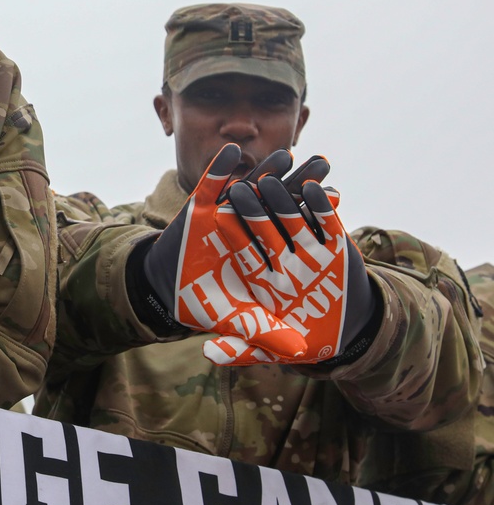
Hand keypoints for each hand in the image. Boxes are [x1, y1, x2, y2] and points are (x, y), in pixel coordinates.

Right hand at [142, 144, 306, 360]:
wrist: (170, 291)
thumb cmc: (208, 306)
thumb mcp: (240, 322)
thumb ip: (265, 334)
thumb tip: (299, 352)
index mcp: (265, 253)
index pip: (294, 228)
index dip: (314, 212)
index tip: (335, 195)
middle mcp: (248, 230)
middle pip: (278, 201)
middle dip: (299, 181)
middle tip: (323, 161)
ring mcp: (223, 216)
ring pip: (248, 189)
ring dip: (265, 170)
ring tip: (286, 152)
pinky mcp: (198, 208)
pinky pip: (210, 185)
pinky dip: (219, 170)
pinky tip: (232, 152)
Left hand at [204, 168, 373, 365]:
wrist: (346, 334)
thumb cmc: (302, 341)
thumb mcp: (269, 348)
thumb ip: (241, 348)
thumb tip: (208, 356)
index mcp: (260, 275)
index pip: (243, 248)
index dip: (233, 231)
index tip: (221, 213)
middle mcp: (281, 256)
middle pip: (263, 224)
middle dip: (254, 205)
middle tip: (244, 185)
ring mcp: (308, 247)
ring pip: (292, 215)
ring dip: (285, 195)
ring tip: (278, 173)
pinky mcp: (335, 242)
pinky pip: (326, 219)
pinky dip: (322, 204)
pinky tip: (316, 187)